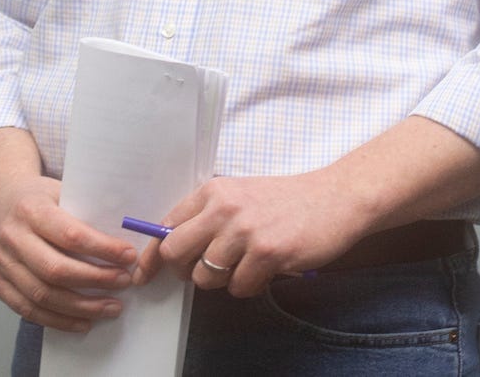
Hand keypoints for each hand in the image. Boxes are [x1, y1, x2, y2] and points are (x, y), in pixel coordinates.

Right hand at [0, 131, 136, 333]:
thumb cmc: (38, 197)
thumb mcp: (60, 190)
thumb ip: (86, 210)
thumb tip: (130, 231)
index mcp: (30, 209)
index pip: (70, 235)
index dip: (103, 250)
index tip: (129, 257)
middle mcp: (11, 236)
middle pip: (56, 270)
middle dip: (96, 281)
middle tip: (124, 283)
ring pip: (43, 296)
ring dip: (82, 308)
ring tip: (111, 307)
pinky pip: (27, 310)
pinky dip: (58, 320)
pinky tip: (83, 321)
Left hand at [137, 171, 370, 297]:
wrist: (335, 197)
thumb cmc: (287, 200)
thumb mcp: (241, 195)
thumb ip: (209, 215)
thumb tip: (171, 246)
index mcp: (214, 191)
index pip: (167, 226)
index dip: (152, 255)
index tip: (144, 273)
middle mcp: (224, 208)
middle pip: (176, 253)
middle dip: (186, 270)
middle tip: (207, 270)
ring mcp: (246, 231)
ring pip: (206, 277)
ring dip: (223, 280)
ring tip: (247, 264)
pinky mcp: (268, 253)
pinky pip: (239, 287)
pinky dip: (250, 286)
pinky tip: (267, 269)